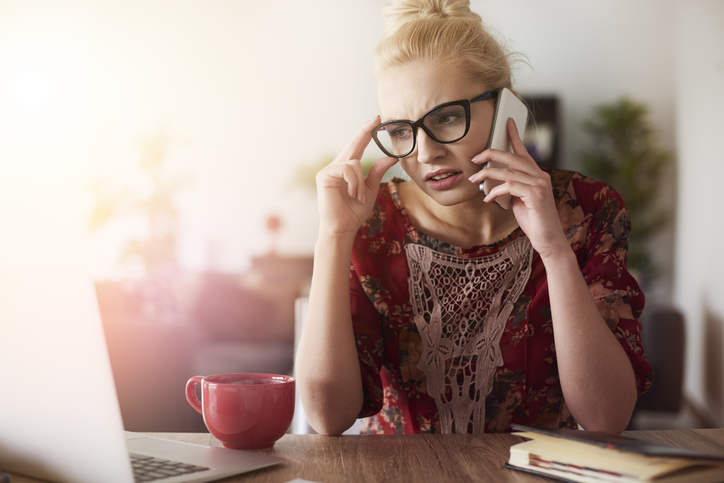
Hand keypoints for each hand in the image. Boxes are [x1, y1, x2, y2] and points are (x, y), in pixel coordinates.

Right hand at [316, 116, 397, 238]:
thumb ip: (377, 172)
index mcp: (347, 170)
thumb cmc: (354, 212)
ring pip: (354, 162)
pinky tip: (352, 194)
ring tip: (359, 197)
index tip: (376, 120)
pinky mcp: (324, 176)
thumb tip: (392, 157)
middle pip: (353, 145)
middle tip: (377, 118)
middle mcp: (336, 167)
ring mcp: (328, 170)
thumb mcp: (370, 190)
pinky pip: (347, 169)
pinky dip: (354, 183)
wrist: (343, 228)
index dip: (365, 133)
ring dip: (361, 182)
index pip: (357, 147)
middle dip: (365, 132)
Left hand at [468, 118, 568, 260]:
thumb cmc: (533, 221)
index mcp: (537, 175)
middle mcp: (540, 176)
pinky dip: (495, 192)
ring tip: (474, 179)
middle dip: (491, 154)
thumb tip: (492, 181)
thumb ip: (511, 187)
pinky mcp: (536, 196)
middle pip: (512, 157)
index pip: (523, 151)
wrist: (549, 240)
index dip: (515, 135)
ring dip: (487, 175)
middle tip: (474, 158)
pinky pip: (510, 187)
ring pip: (508, 172)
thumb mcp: (518, 200)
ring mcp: (540, 185)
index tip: (507, 122)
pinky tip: (488, 199)